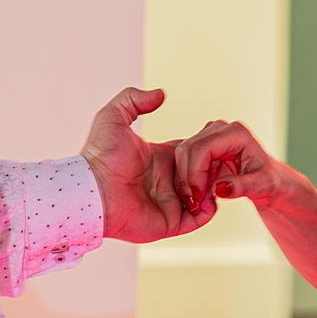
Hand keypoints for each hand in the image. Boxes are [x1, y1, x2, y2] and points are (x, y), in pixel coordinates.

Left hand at [82, 87, 212, 243]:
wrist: (92, 190)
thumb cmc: (100, 156)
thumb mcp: (113, 117)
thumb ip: (134, 99)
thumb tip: (160, 94)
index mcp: (161, 158)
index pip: (194, 153)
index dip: (207, 148)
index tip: (218, 142)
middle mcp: (167, 181)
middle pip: (203, 174)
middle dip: (215, 168)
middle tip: (224, 162)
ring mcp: (170, 203)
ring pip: (204, 195)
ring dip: (215, 187)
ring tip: (220, 178)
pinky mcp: (171, 223)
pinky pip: (199, 219)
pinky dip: (210, 209)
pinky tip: (211, 195)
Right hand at [173, 120, 293, 220]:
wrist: (268, 180)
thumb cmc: (269, 181)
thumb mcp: (261, 186)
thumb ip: (241, 187)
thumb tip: (218, 188)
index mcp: (236, 133)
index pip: (203, 148)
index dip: (195, 173)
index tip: (198, 198)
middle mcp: (220, 129)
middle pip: (188, 149)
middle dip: (187, 179)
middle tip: (194, 203)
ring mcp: (209, 135)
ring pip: (182, 155)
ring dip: (185, 181)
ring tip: (199, 201)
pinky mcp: (202, 146)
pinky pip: (184, 162)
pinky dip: (187, 180)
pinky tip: (199, 196)